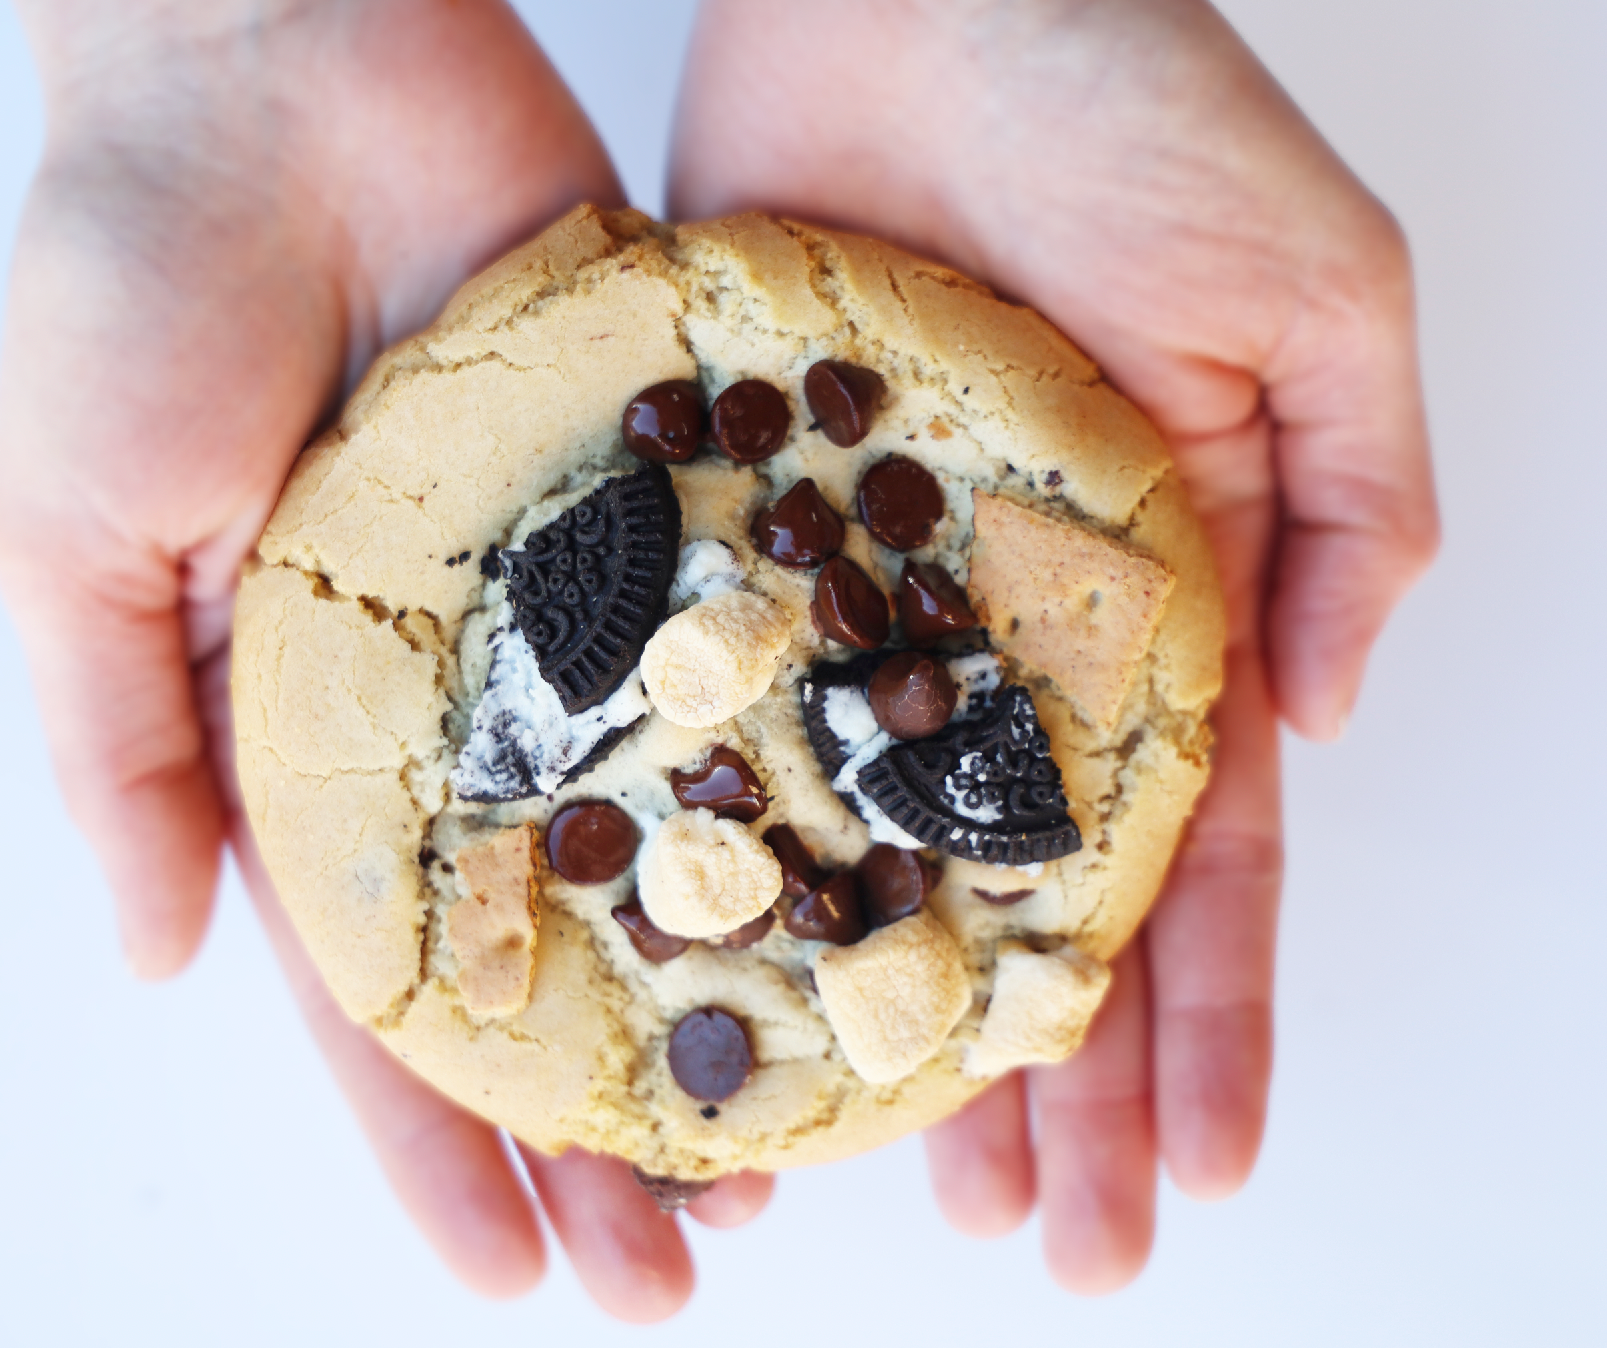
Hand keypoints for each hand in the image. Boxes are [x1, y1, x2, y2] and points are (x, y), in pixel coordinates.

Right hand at [0, 0, 766, 1318]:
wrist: (284, 55)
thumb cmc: (132, 281)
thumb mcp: (65, 535)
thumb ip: (121, 744)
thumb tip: (164, 957)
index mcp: (317, 733)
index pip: (384, 985)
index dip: (436, 1137)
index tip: (508, 1268)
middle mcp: (470, 696)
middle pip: (557, 948)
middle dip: (604, 1116)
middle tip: (686, 1271)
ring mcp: (585, 606)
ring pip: (679, 835)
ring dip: (731, 985)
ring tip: (803, 1142)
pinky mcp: (678, 496)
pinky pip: (758, 648)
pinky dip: (810, 766)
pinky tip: (877, 883)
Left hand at [671, 0, 1436, 1290]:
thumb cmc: (1130, 102)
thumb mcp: (1314, 294)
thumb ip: (1356, 505)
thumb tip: (1330, 713)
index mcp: (1156, 601)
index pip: (1196, 859)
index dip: (1205, 1021)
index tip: (1193, 1169)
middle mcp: (1002, 633)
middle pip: (1030, 902)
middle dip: (1055, 1079)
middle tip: (1048, 1246)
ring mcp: (861, 604)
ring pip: (876, 857)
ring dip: (893, 1021)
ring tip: (899, 1187)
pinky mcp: (734, 547)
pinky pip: (731, 729)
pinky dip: (734, 863)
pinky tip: (723, 985)